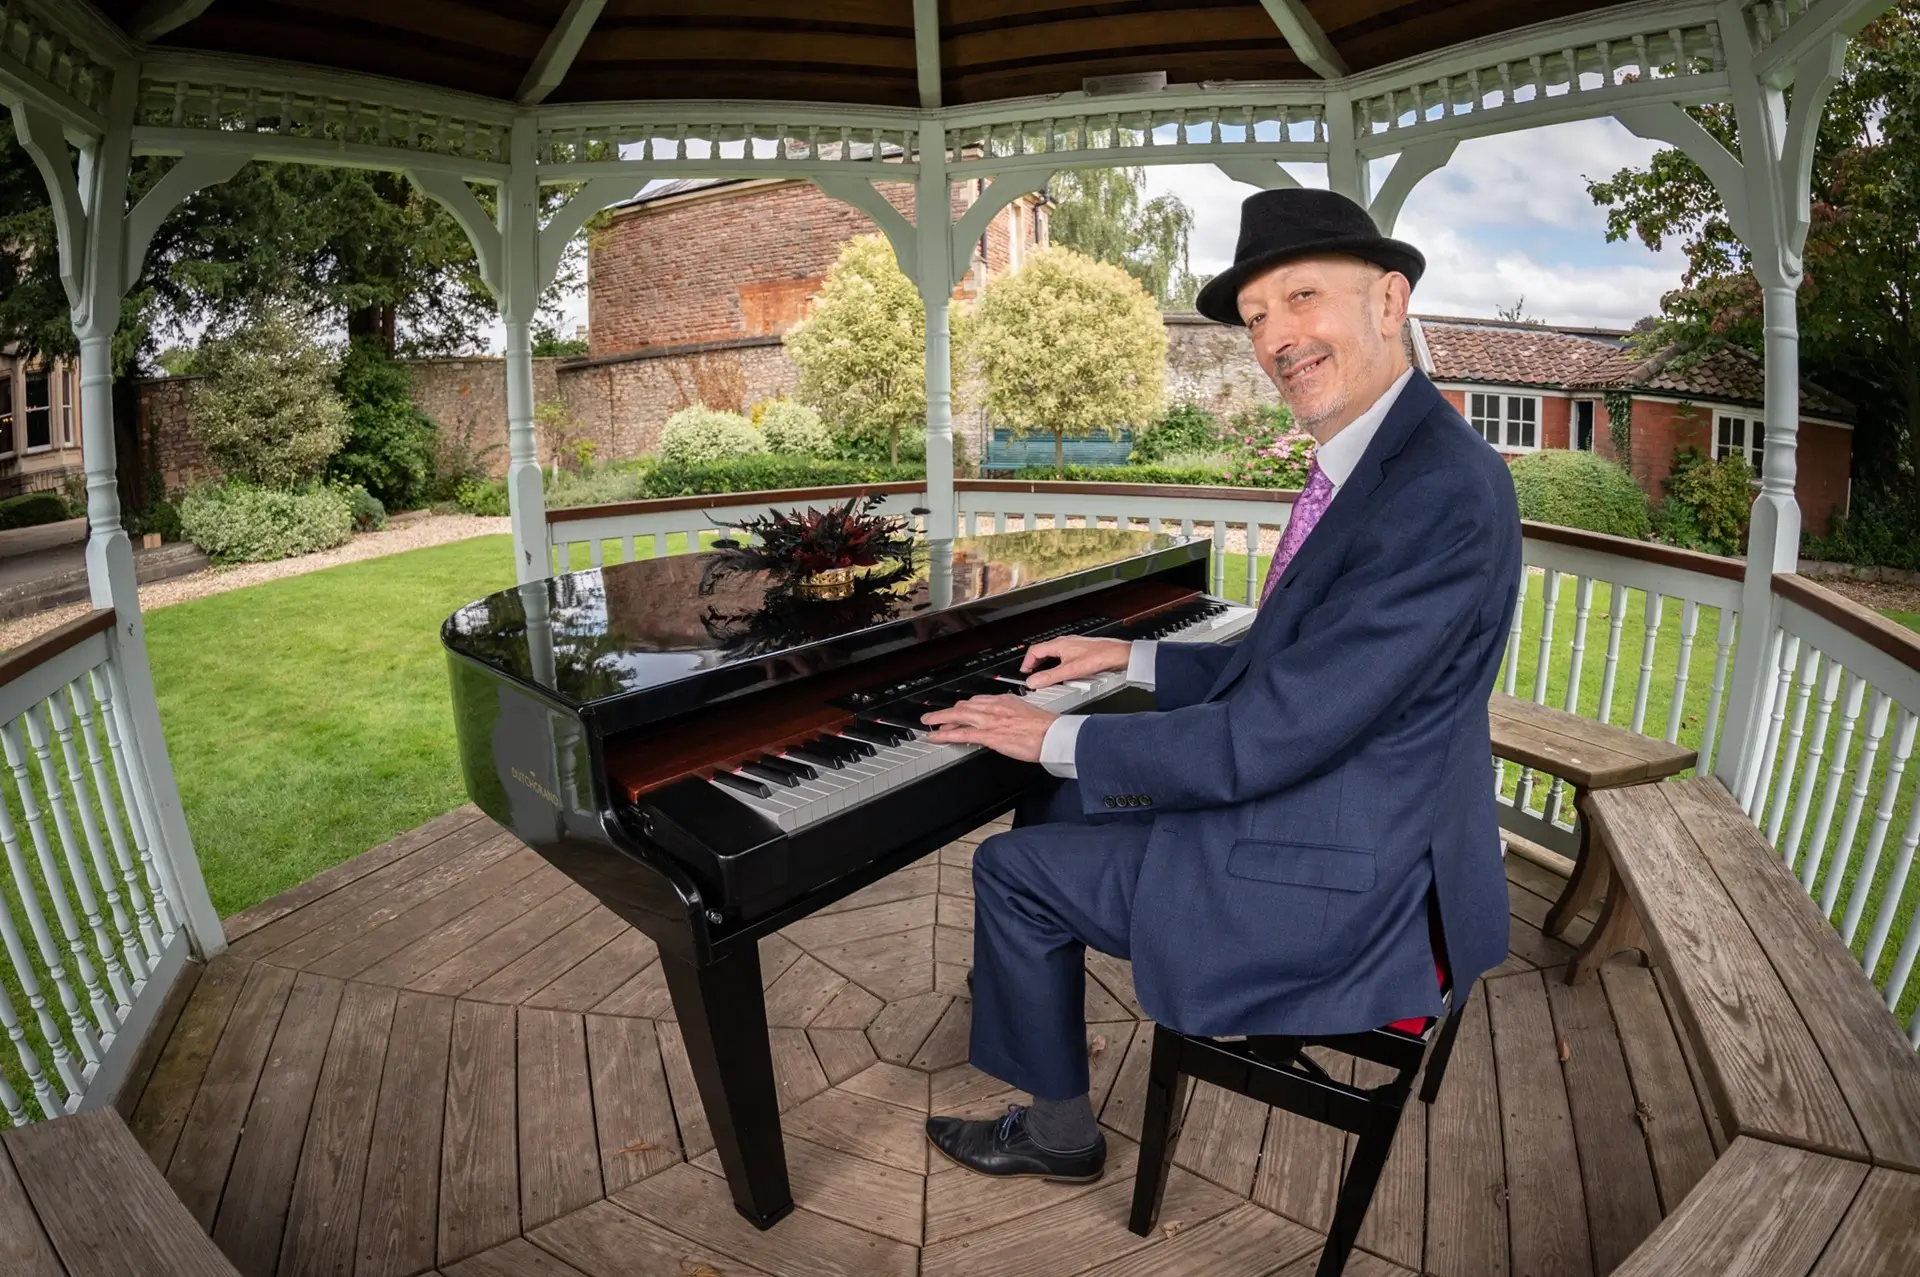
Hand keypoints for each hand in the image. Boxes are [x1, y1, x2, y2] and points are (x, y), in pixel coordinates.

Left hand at [922, 694, 1057, 762]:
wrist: (1054, 735)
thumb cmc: (1047, 727)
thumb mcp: (1026, 713)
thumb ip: (1012, 714)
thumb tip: (1006, 720)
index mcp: (1005, 700)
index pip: (977, 701)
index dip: (963, 706)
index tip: (956, 710)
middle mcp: (995, 707)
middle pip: (964, 706)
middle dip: (947, 711)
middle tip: (934, 715)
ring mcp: (991, 721)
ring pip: (959, 716)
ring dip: (940, 719)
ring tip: (929, 722)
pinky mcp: (990, 735)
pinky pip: (962, 734)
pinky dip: (946, 734)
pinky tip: (936, 736)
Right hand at [1020, 636, 1130, 690]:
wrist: (1118, 654)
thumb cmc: (1099, 656)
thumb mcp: (1071, 671)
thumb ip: (1050, 677)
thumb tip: (1034, 681)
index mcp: (1059, 644)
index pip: (1035, 650)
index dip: (1027, 662)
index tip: (1024, 672)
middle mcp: (1065, 642)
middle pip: (1043, 651)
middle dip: (1035, 662)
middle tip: (1031, 673)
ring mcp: (1073, 645)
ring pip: (1053, 652)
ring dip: (1046, 663)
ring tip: (1044, 673)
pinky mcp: (1081, 650)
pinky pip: (1063, 655)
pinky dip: (1057, 663)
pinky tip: (1062, 671)